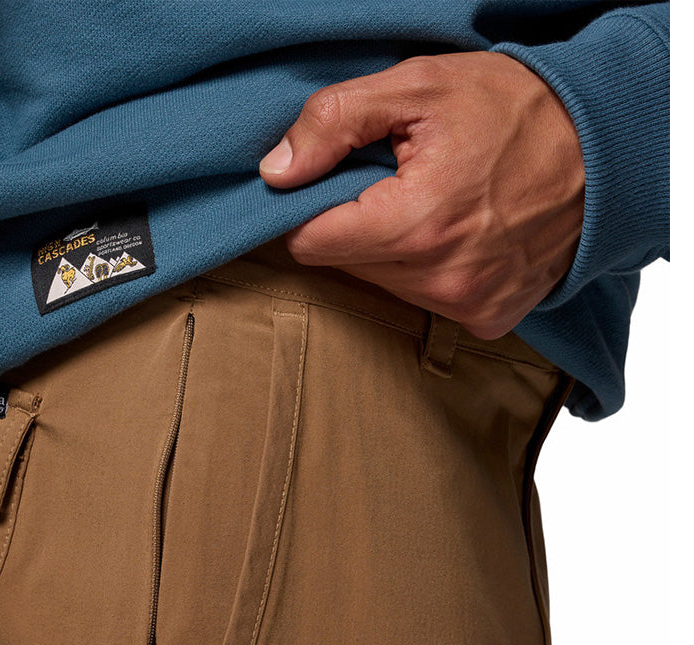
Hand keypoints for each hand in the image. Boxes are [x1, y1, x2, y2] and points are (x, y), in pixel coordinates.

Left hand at [259, 52, 584, 339]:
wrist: (606, 142)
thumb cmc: (514, 108)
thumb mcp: (417, 88)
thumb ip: (333, 123)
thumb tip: (276, 172)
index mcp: (414, 225)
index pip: (311, 242)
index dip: (310, 209)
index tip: (333, 185)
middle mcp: (441, 279)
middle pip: (347, 264)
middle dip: (357, 224)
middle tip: (397, 184)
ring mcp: (468, 304)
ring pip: (384, 285)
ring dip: (394, 249)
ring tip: (434, 203)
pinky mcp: (488, 317)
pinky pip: (428, 301)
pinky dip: (431, 271)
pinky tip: (459, 234)